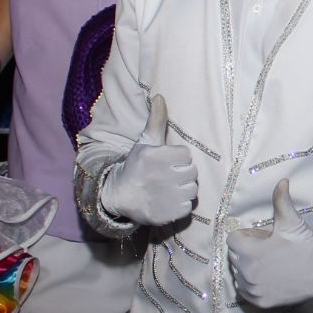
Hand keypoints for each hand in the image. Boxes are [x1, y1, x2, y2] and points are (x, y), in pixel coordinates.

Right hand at [100, 95, 198, 225]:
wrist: (120, 196)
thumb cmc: (136, 166)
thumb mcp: (144, 142)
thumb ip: (156, 120)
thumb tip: (160, 96)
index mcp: (156, 157)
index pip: (186, 155)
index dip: (178, 158)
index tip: (167, 161)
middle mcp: (161, 177)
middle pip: (192, 173)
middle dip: (183, 173)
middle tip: (169, 175)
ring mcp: (164, 198)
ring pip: (192, 190)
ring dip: (184, 189)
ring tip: (170, 188)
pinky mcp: (167, 215)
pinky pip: (188, 207)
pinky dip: (181, 205)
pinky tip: (169, 201)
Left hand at [227, 179, 312, 308]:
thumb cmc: (307, 246)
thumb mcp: (293, 222)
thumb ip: (281, 201)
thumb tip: (281, 180)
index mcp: (252, 253)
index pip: (232, 240)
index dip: (247, 236)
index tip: (264, 237)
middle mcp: (248, 274)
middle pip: (234, 256)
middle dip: (247, 250)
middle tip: (270, 249)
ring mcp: (253, 290)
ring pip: (238, 273)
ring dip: (249, 266)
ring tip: (271, 263)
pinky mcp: (259, 302)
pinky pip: (245, 289)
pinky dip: (253, 283)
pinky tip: (270, 277)